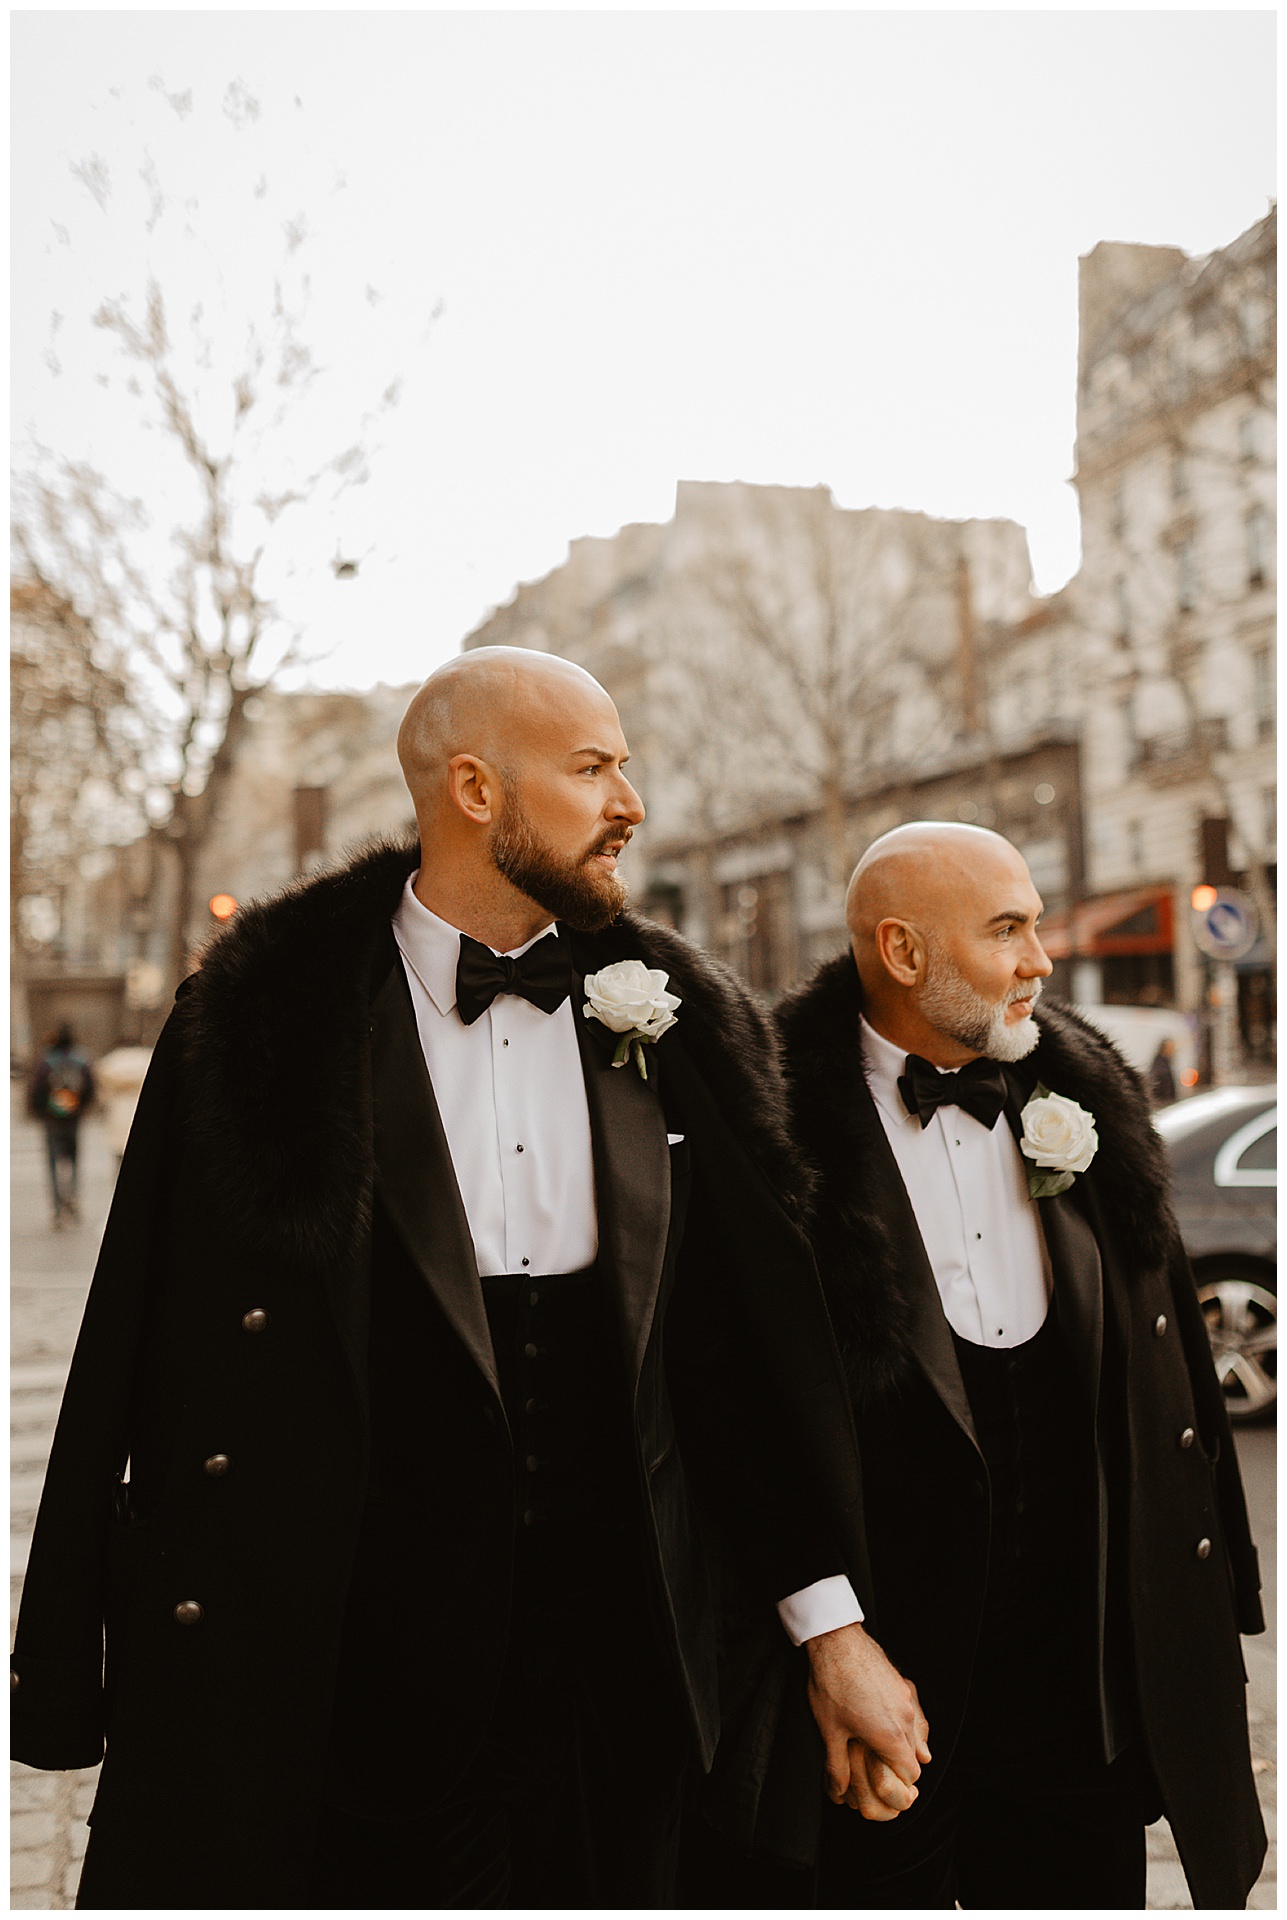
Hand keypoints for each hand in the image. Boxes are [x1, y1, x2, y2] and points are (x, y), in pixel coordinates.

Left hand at [805, 1621, 929, 1810]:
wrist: (836, 1641)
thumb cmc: (832, 1686)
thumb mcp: (829, 1732)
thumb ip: (837, 1768)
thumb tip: (839, 1794)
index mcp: (891, 1736)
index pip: (911, 1774)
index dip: (898, 1784)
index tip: (883, 1784)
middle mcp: (906, 1718)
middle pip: (916, 1756)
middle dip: (900, 1766)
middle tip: (879, 1768)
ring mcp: (907, 1698)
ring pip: (916, 1733)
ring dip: (904, 1744)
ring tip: (881, 1745)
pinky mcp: (903, 1683)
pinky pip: (913, 1712)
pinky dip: (905, 1723)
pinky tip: (887, 1720)